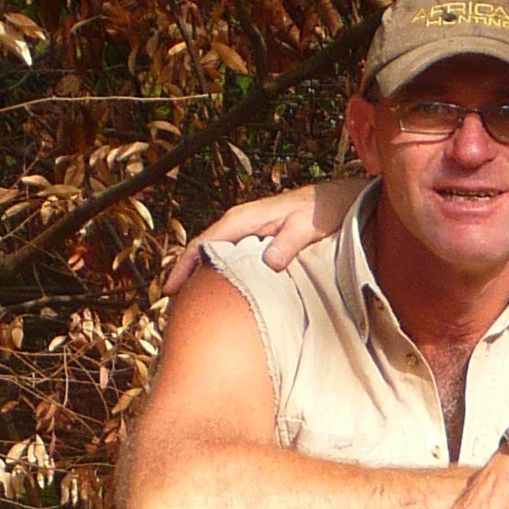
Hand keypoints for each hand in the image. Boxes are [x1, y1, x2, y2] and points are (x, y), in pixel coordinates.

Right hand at [160, 177, 366, 295]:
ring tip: (191, 307)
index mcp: (243, 219)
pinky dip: (220, 276)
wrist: (337, 199)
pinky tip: (220, 295)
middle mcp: (239, 224)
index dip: (184, 267)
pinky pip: (230, 259)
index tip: (171, 290)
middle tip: (174, 308)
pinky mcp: (257, 242)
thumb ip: (288, 242)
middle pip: (202, 252)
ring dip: (201, 278)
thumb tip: (268, 263)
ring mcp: (247, 233)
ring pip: (215, 257)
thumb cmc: (322, 210)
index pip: (203, 243)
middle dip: (186, 277)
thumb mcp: (307, 226)